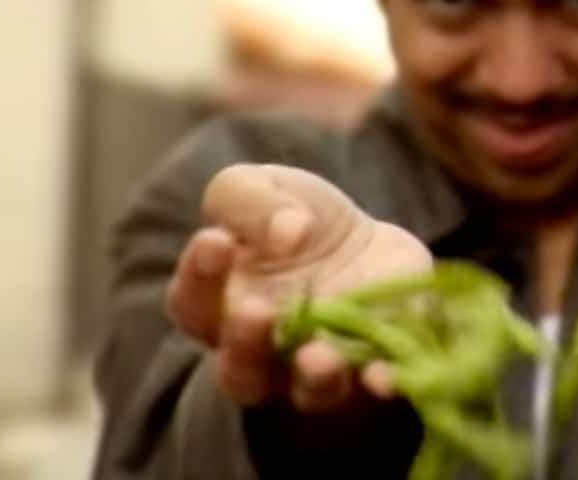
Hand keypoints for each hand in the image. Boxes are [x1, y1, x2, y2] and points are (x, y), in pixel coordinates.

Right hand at [166, 164, 432, 413]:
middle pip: (239, 368)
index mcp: (219, 304)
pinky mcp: (371, 368)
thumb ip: (251, 201)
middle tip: (256, 310)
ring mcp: (317, 367)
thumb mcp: (264, 186)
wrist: (367, 245)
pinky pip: (371, 387)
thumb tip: (288, 231)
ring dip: (312, 376)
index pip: (192, 301)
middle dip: (245, 341)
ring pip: (304, 390)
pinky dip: (377, 382)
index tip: (218, 241)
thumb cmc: (297, 218)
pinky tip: (385, 374)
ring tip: (319, 355)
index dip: (200, 275)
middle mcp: (262, 350)